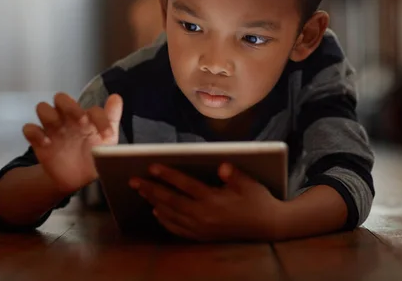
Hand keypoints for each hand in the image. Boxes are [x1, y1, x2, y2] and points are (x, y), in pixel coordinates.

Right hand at [22, 93, 122, 193]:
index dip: (99, 118)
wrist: (78, 180)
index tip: (107, 134)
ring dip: (49, 115)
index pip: (91, 108)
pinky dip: (35, 133)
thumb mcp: (107, 139)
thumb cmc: (94, 155)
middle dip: (69, 106)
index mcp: (86, 117)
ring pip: (42, 107)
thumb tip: (116, 97)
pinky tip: (46, 143)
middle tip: (81, 122)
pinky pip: (29, 129)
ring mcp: (52, 128)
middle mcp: (68, 118)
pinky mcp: (39, 141)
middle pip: (61, 98)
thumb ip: (111, 118)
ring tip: (60, 130)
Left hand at [129, 163, 282, 241]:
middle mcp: (204, 215)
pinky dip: (165, 220)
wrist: (268, 225)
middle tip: (133, 181)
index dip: (167, 175)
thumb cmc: (258, 200)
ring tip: (140, 192)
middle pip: (171, 200)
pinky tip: (157, 212)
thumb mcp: (249, 184)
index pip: (185, 185)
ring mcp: (202, 228)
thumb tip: (221, 165)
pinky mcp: (203, 236)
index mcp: (214, 200)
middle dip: (151, 189)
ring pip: (171, 214)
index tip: (151, 166)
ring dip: (154, 202)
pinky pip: (178, 229)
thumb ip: (233, 174)